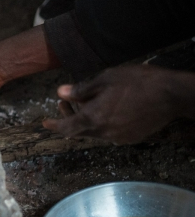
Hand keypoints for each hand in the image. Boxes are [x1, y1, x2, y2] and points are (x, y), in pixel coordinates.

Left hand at [43, 65, 183, 143]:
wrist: (171, 95)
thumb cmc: (137, 82)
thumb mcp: (105, 79)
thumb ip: (81, 89)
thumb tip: (61, 93)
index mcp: (94, 118)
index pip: (66, 128)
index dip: (53, 125)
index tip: (44, 122)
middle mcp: (104, 132)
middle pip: (79, 130)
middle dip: (68, 118)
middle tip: (64, 102)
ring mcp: (119, 137)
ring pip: (94, 132)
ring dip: (85, 120)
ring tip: (84, 102)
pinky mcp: (131, 138)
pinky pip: (109, 133)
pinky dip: (100, 123)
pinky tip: (104, 109)